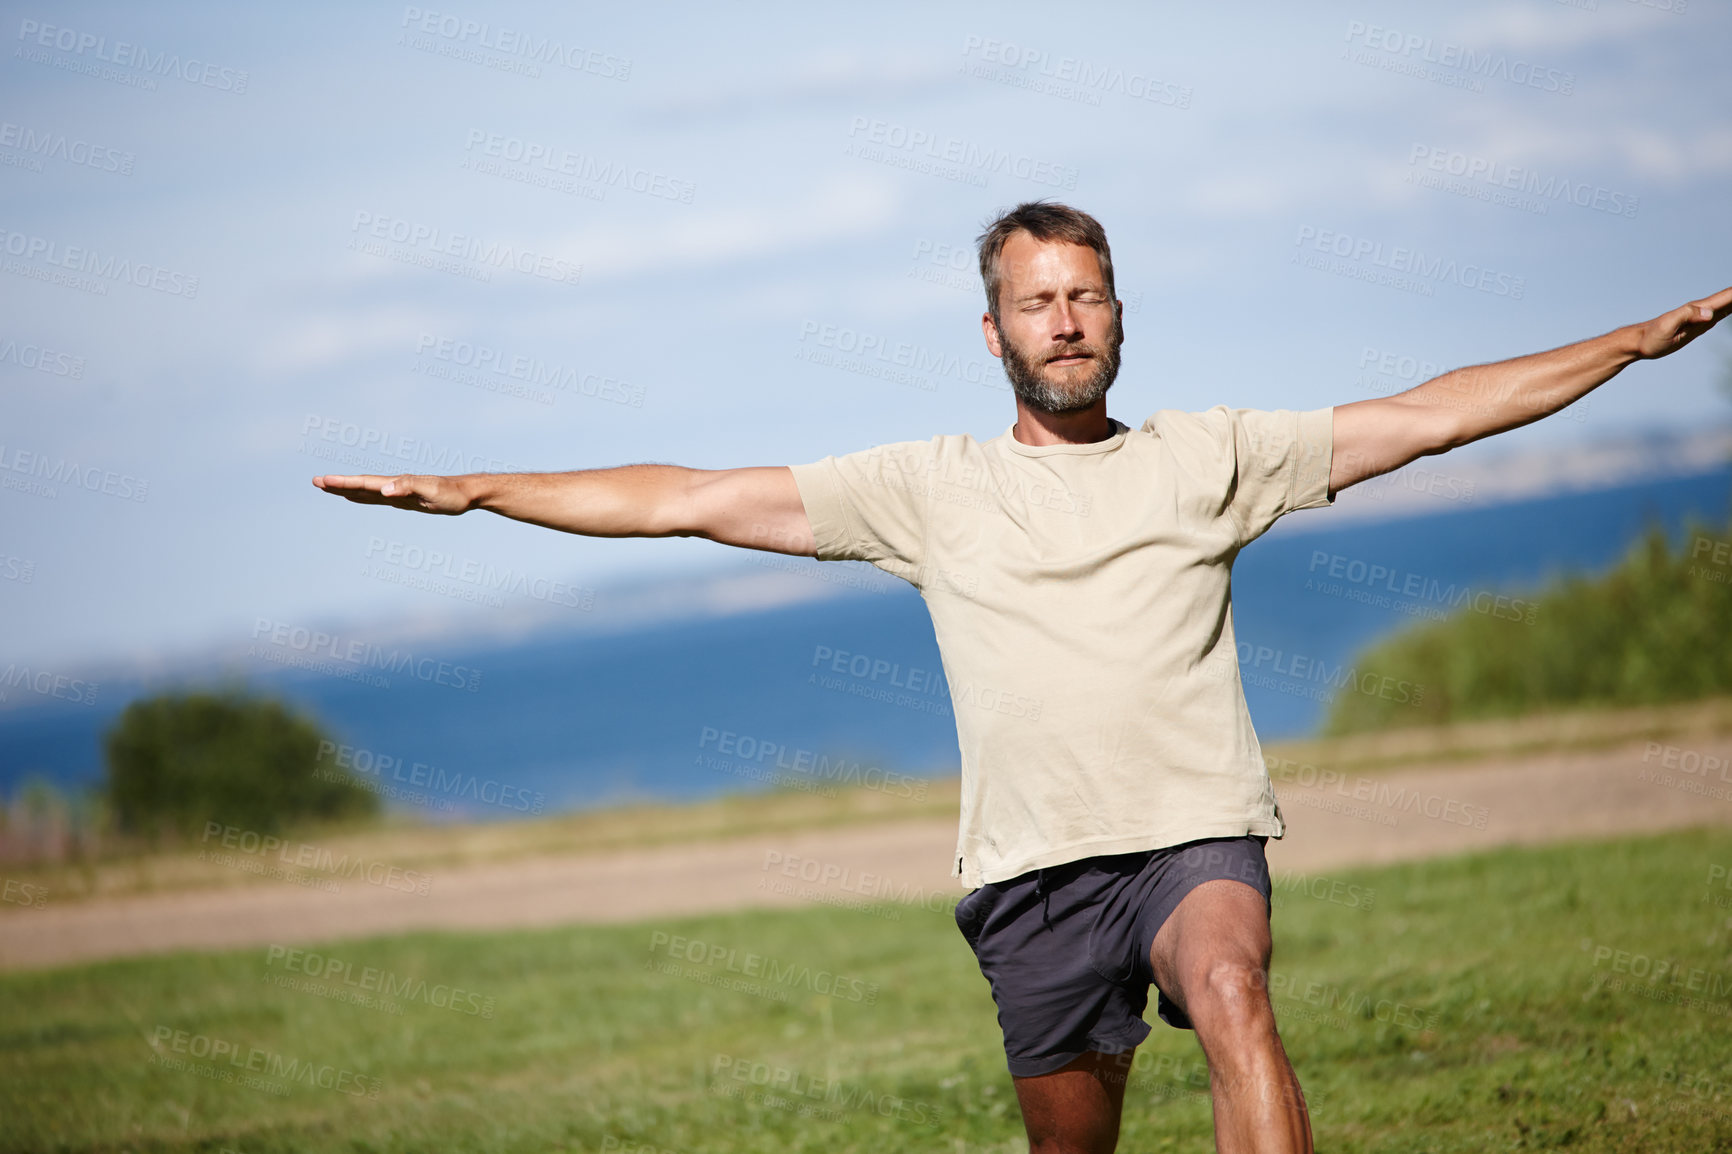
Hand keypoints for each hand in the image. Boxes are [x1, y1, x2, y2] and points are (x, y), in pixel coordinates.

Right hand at [311, 474, 470, 514]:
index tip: (322, 481)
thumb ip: (407, 487)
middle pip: (360, 485)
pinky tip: (357, 497)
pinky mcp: (405, 500)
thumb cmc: (451, 493)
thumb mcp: (430, 490)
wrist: (467, 494)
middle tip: (315, 482)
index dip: (343, 483)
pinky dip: (364, 497)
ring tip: (328, 488)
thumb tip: (384, 491)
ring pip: (367, 492)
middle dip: (338, 485)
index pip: (364, 483)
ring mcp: (398, 493)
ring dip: (347, 490)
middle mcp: (394, 486)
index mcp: (396, 483)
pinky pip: (378, 499)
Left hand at [1634, 286, 1731, 359]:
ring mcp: (1703, 316)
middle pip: (1731, 297)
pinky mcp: (1701, 325)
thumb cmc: (1651, 337)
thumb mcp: (1667, 326)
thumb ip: (1686, 316)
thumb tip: (1709, 313)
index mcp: (1699, 308)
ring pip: (1730, 304)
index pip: (1728, 296)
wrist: (1639, 343)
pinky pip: (1723, 314)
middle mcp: (1704, 309)